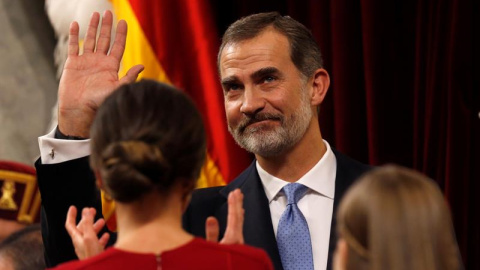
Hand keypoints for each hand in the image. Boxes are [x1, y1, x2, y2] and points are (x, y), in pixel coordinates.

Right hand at [58, 10, 143, 136]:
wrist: (79, 110)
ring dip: (93, 27)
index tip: (123, 22)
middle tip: (109, 12)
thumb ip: (129, 77)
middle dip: (107, 26)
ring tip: (95, 14)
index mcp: (111, 66)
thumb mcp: (117, 89)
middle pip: (105, 39)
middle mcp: (99, 62)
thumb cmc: (99, 102)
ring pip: (90, 40)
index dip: (121, 34)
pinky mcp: (73, 63)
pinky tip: (75, 24)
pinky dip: (74, 35)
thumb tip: (142, 66)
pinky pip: (74, 46)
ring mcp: (86, 61)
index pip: (118, 46)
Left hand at [65, 206, 109, 259]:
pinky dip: (101, 237)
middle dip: (87, 218)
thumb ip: (88, 224)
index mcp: (77, 238)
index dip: (71, 215)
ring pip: (90, 235)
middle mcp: (81, 243)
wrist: (98, 268)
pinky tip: (106, 235)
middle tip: (93, 210)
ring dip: (95, 226)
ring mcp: (87, 248)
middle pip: (82, 228)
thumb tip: (85, 210)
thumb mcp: (89, 236)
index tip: (73, 207)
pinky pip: (97, 243)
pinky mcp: (94, 253)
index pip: (70, 225)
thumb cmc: (92, 255)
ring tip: (102, 221)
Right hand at [206, 189, 244, 243]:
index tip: (232, 193)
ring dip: (239, 208)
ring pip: (240, 221)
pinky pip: (240, 226)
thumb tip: (211, 218)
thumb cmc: (216, 264)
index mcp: (232, 239)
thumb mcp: (210, 248)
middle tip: (238, 191)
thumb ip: (212, 234)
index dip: (233, 204)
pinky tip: (240, 214)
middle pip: (239, 217)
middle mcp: (238, 239)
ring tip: (239, 198)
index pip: (233, 217)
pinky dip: (240, 217)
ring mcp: (239, 242)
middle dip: (238, 203)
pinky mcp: (238, 245)